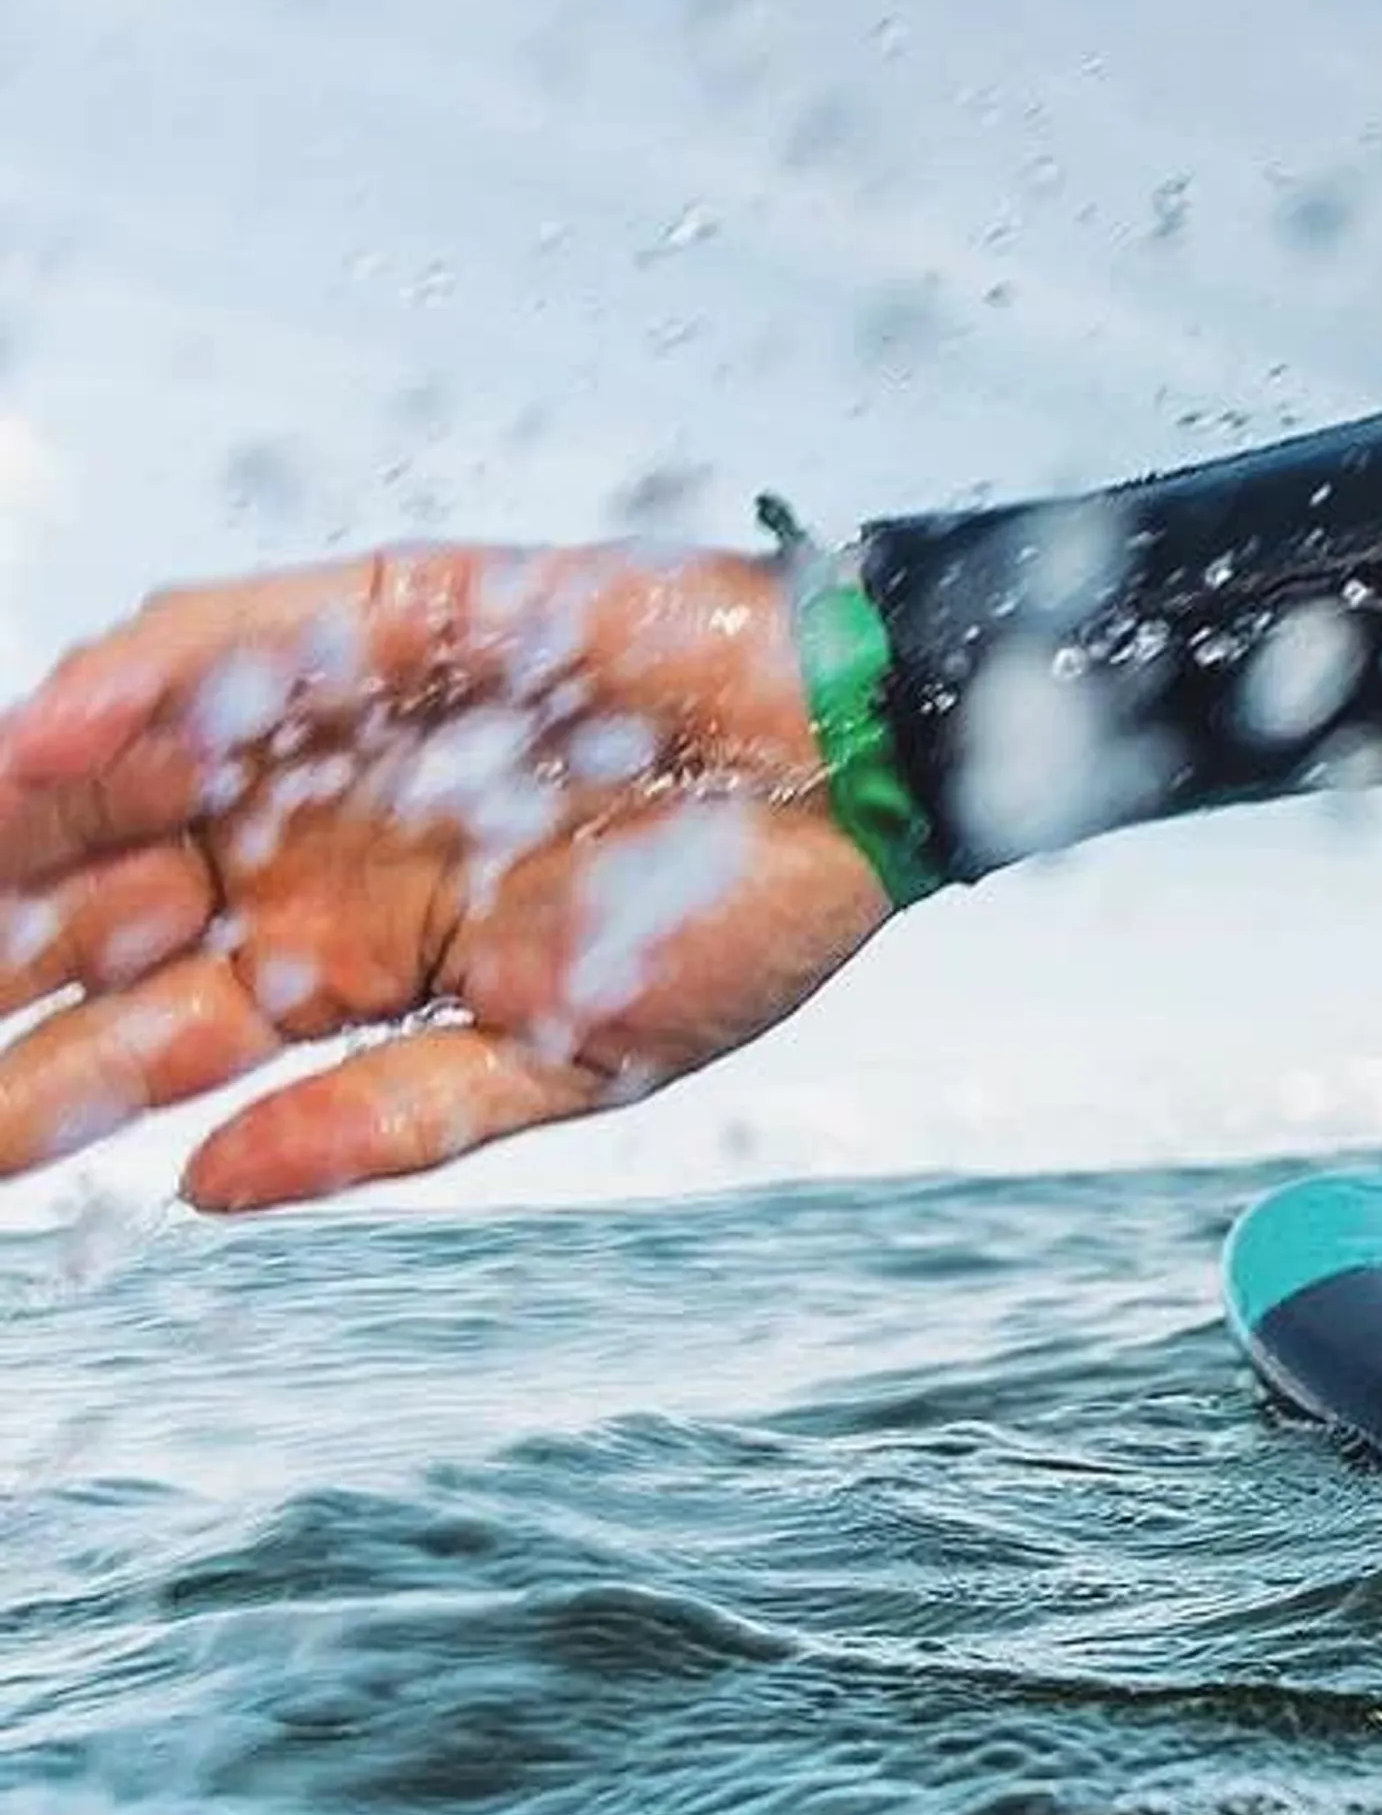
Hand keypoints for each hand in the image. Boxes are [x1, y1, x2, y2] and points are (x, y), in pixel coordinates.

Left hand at [0, 545, 892, 1209]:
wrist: (862, 772)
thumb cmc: (742, 919)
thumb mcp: (563, 1062)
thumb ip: (386, 1120)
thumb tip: (202, 1190)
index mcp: (348, 964)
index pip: (146, 1038)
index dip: (38, 1094)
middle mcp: (308, 848)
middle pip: (92, 909)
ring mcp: (327, 735)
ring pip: (115, 778)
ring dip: (12, 828)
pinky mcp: (376, 624)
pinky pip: (219, 647)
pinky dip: (121, 687)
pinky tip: (35, 741)